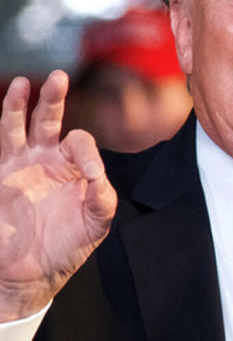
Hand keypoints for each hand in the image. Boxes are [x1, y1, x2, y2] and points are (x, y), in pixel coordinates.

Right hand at [0, 71, 116, 320]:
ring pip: (18, 126)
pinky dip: (2, 125)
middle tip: (59, 77)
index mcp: (75, 168)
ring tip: (24, 84)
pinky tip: (5, 106)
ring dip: (19, 105)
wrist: (31, 274)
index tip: (89, 173)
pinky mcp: (0, 176)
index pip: (80, 141)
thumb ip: (103, 197)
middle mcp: (47, 161)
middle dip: (54, 98)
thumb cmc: (68, 247)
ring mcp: (20, 167)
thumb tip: (97, 173)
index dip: (85, 150)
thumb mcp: (97, 223)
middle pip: (49, 120)